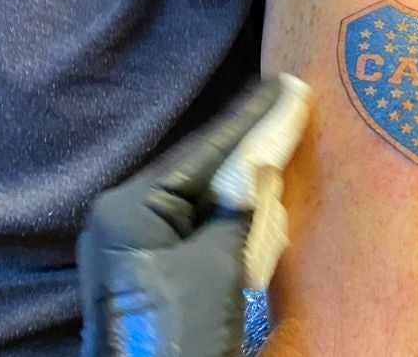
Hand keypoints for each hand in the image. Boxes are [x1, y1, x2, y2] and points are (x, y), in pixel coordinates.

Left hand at [78, 79, 280, 356]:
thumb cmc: (178, 334)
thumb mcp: (217, 266)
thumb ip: (240, 207)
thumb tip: (261, 159)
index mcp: (129, 207)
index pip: (204, 150)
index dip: (252, 119)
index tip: (288, 86)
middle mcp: (124, 217)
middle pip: (202, 171)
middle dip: (249, 150)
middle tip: (293, 108)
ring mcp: (136, 245)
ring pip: (204, 200)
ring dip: (245, 190)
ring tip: (282, 150)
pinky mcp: (154, 270)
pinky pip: (200, 230)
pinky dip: (233, 223)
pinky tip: (261, 207)